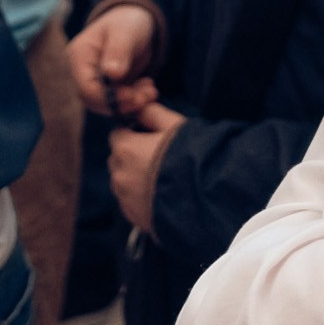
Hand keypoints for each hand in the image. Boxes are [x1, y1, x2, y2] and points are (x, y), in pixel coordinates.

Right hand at [69, 3, 158, 115]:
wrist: (135, 23)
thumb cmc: (127, 22)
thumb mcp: (125, 31)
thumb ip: (118, 51)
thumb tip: (112, 74)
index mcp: (78, 56)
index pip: (86, 88)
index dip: (108, 97)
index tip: (132, 95)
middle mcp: (80, 71)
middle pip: (94, 100)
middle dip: (121, 103)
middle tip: (146, 96)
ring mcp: (92, 80)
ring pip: (106, 104)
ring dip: (130, 103)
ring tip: (150, 92)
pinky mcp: (105, 88)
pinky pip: (116, 102)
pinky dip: (133, 100)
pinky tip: (148, 89)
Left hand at [109, 103, 185, 235]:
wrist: (206, 197)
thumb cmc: (191, 156)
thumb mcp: (175, 125)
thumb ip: (153, 112)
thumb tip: (140, 106)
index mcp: (125, 149)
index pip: (117, 135)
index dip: (133, 134)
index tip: (150, 138)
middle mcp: (119, 175)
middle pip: (118, 160)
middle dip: (131, 157)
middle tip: (158, 158)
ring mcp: (125, 199)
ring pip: (122, 183)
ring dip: (134, 179)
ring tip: (163, 179)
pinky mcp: (134, 218)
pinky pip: (131, 203)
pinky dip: (141, 199)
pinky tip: (163, 195)